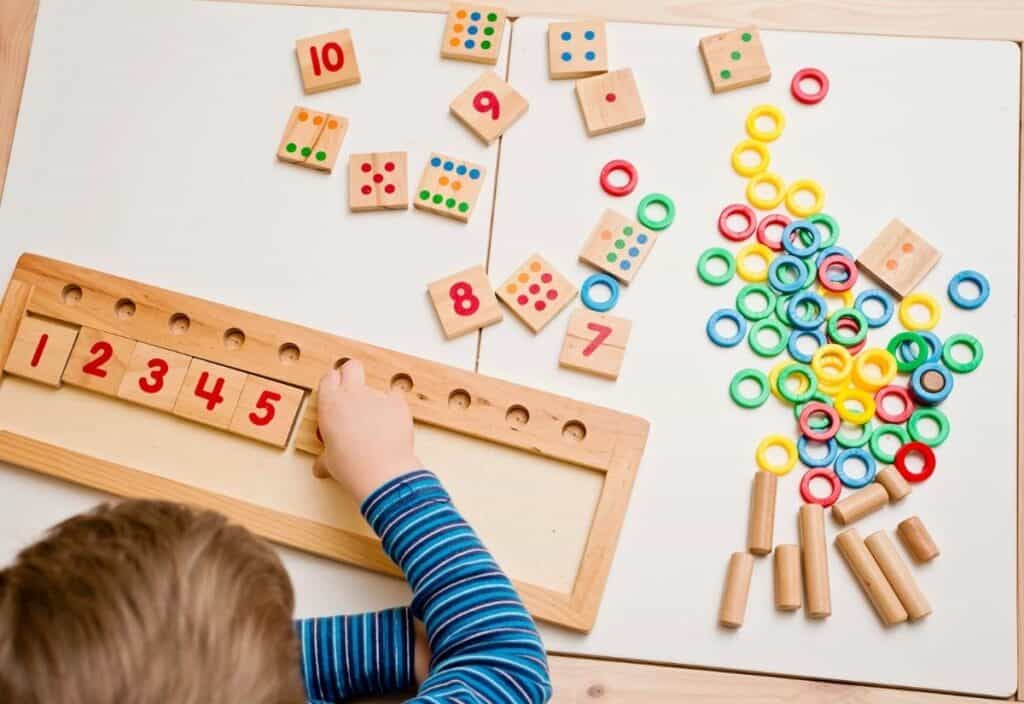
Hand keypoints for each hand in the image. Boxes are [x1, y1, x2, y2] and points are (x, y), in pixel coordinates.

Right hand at [312, 360, 420, 503]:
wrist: (382, 472)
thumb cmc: (352, 467)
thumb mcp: (330, 462)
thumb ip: (326, 457)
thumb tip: (321, 465)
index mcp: (330, 404)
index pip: (328, 378)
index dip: (333, 385)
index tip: (336, 394)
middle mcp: (352, 394)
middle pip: (351, 366)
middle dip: (352, 374)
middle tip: (354, 392)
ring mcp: (376, 395)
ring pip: (376, 387)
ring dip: (375, 401)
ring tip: (378, 426)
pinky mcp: (397, 401)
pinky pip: (395, 398)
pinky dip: (394, 409)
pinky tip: (393, 426)